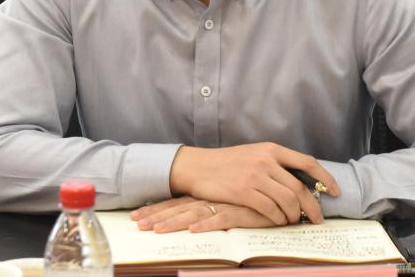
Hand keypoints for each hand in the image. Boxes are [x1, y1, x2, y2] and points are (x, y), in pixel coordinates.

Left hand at [131, 196, 277, 232]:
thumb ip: (214, 205)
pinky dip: (206, 224)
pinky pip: (221, 218)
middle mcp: (212, 197)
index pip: (175, 202)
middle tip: (135, 224)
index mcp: (206, 194)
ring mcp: (225, 202)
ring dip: (173, 222)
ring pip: (194, 213)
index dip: (155, 209)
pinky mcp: (241, 209)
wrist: (279, 184)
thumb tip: (192, 213)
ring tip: (153, 230)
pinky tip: (192, 230)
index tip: (134, 216)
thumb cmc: (254, 193)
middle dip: (155, 216)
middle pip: (178, 208)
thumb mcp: (229, 200)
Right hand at [168, 143, 339, 225]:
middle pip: (299, 187)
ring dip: (294, 215)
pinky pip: (270, 209)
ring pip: (287, 201)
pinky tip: (278, 221)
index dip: (325, 177)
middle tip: (317, 219)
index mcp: (272, 149)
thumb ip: (276, 165)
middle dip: (313, 206)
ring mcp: (255, 176)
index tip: (335, 191)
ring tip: (294, 221)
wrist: (198, 166)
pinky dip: (277, 219)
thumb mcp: (254, 154)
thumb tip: (301, 183)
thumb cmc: (227, 163)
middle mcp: (266, 160)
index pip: (307, 162)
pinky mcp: (243, 191)